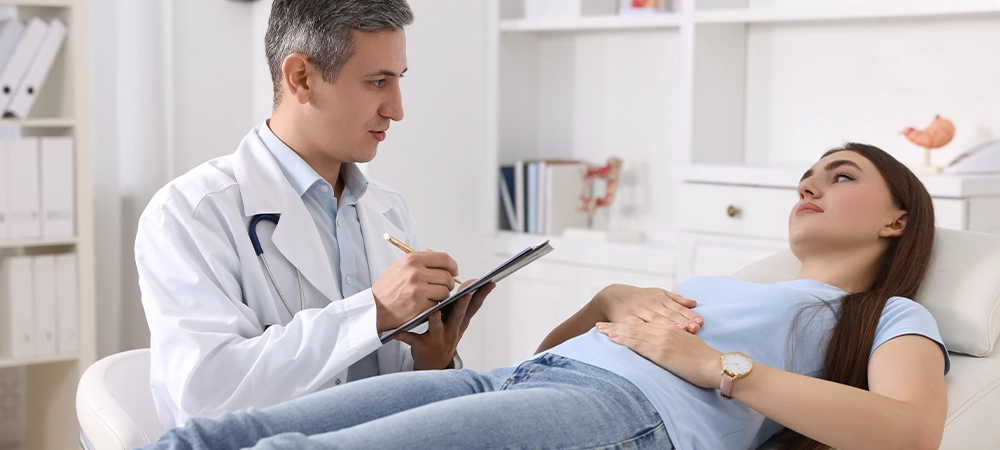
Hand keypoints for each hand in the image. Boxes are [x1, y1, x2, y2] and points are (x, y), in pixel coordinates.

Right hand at [372, 251, 458, 331]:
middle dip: (448, 283)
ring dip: (442, 296)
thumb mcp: (400, 266)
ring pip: (445, 291)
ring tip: (431, 297)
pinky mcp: (420, 306)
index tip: (454, 271)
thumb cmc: (388, 288)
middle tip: (442, 287)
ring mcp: (418, 290)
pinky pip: (438, 304)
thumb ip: (421, 260)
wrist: (375, 308)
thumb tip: (442, 260)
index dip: (453, 266)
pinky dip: (435, 306)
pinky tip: (425, 305)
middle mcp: (416, 273)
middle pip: (447, 276)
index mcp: (412, 260)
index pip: (444, 259)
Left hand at [396, 281, 496, 369]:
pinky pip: (413, 340)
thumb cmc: (445, 335)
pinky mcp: (422, 346)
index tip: (489, 283)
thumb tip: (471, 281)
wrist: (434, 363)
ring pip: (437, 328)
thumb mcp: (458, 321)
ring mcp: (437, 338)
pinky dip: (406, 337)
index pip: (473, 306)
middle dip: (462, 306)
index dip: (481, 295)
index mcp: (459, 321)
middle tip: (466, 295)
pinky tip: (399, 333)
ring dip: (436, 320)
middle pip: (458, 316)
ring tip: (434, 312)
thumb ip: (463, 303)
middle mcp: (451, 330)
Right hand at [593, 284, 703, 332]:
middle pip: (668, 314)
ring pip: (656, 320)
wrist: (611, 296)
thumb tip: (694, 303)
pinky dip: (647, 332)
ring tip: (682, 332)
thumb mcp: (657, 292)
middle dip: (682, 321)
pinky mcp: (626, 320)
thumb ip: (675, 299)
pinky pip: (638, 327)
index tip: (700, 322)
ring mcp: (638, 311)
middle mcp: (649, 304)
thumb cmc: (638, 297)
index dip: (688, 315)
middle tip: (695, 328)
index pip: (676, 308)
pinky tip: (655, 339)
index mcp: (658, 297)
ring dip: (669, 326)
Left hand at [596, 321, 721, 388]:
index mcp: (671, 329)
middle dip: (616, 326)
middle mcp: (665, 331)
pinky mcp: (661, 351)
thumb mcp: (689, 346)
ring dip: (615, 331)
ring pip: (633, 332)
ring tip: (600, 330)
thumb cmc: (706, 361)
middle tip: (599, 325)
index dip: (627, 325)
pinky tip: (613, 339)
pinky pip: (638, 344)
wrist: (717, 366)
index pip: (645, 325)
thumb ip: (677, 343)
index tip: (614, 325)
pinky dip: (624, 340)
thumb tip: (670, 348)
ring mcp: (662, 339)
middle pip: (635, 326)